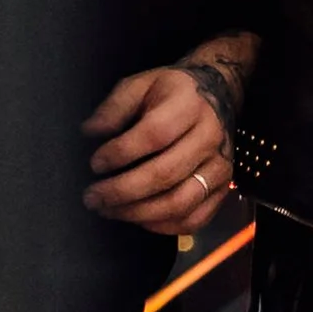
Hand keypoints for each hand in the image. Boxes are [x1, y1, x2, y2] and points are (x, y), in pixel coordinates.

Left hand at [80, 63, 236, 234]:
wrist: (215, 96)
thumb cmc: (169, 92)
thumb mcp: (139, 85)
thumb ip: (114, 107)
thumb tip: (89, 132)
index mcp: (188, 105)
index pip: (154, 135)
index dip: (121, 153)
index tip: (95, 164)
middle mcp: (210, 137)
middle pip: (165, 174)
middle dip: (121, 191)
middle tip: (92, 197)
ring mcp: (220, 166)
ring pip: (179, 203)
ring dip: (137, 213)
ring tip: (109, 210)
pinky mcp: (222, 190)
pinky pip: (193, 219)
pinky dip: (162, 226)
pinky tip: (137, 218)